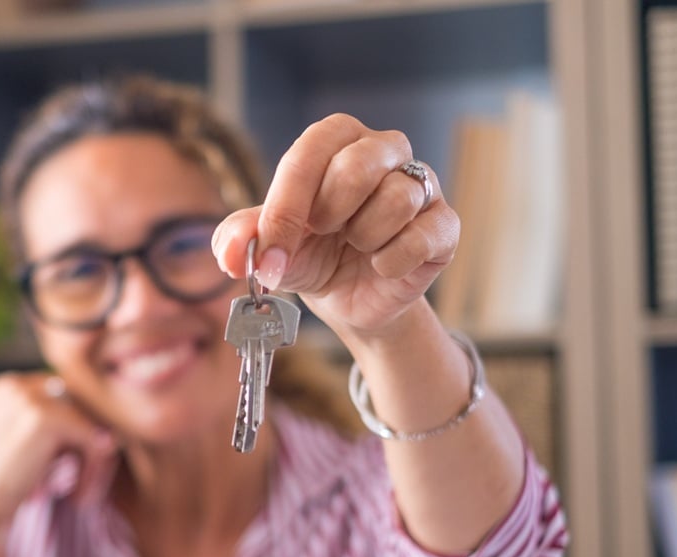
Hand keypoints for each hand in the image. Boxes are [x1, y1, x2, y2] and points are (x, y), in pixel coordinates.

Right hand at [0, 372, 118, 536]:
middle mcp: (14, 384)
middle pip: (78, 401)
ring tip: (83, 490)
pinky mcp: (43, 418)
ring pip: (88, 418)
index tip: (78, 464)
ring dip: (94, 456)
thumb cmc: (1, 484)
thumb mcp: (21, 440)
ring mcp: (27, 398)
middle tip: (87, 479)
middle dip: (88, 438)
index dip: (76, 427)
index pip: (63, 393)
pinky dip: (94, 467)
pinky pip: (93, 436)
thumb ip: (51, 420)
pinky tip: (79, 496)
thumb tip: (108, 425)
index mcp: (5, 385)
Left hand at [212, 113, 458, 334]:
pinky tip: (382, 265)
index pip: (309, 154)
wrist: (349, 297)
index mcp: (335, 140)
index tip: (271, 255)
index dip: (286, 208)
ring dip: (363, 238)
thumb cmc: (308, 253)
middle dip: (329, 214)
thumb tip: (232, 256)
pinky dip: (393, 261)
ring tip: (356, 246)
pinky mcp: (444, 224)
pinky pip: (423, 237)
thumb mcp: (267, 245)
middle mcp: (384, 149)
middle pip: (359, 164)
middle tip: (322, 235)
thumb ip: (242, 239)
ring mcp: (421, 184)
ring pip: (396, 199)